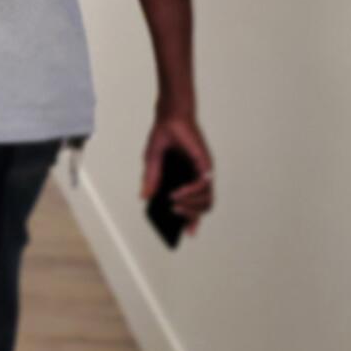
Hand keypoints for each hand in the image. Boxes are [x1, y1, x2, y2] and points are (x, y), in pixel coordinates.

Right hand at [142, 109, 213, 234]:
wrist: (169, 116)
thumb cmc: (164, 135)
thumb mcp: (152, 161)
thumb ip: (151, 179)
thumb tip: (144, 197)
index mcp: (187, 178)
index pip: (194, 203)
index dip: (193, 219)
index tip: (188, 233)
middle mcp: (198, 176)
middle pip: (202, 205)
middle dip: (190, 215)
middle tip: (174, 215)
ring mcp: (203, 170)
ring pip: (206, 199)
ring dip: (191, 205)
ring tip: (174, 206)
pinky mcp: (204, 163)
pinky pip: (203, 185)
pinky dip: (190, 192)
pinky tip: (178, 194)